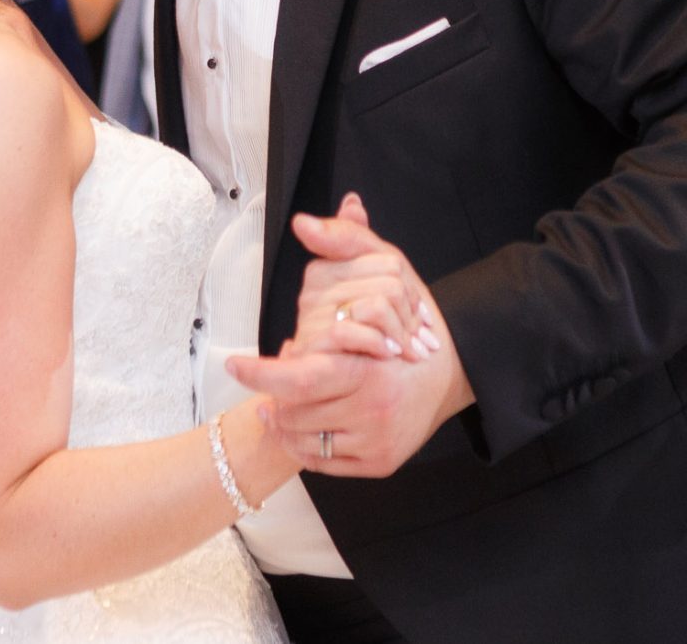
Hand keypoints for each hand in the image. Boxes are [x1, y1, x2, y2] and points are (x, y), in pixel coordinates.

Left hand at [228, 209, 473, 477]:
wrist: (453, 372)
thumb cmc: (412, 321)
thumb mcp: (387, 270)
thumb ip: (344, 244)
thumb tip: (304, 222)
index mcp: (371, 365)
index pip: (300, 378)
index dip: (262, 374)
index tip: (234, 365)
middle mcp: (375, 407)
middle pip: (296, 411)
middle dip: (274, 397)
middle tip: (264, 388)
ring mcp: (378, 439)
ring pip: (304, 437)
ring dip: (285, 421)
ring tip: (282, 403)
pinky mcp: (380, 463)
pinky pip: (322, 460)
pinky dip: (304, 445)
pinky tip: (303, 424)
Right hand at [286, 193, 436, 361]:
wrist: (376, 386)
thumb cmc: (378, 335)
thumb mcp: (378, 278)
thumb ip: (359, 239)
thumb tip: (351, 202)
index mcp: (327, 270)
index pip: (388, 262)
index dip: (408, 289)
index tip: (411, 310)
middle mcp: (313, 293)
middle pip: (387, 283)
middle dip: (408, 314)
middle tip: (412, 336)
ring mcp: (311, 321)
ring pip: (377, 305)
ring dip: (400, 334)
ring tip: (404, 350)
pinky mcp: (314, 350)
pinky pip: (355, 331)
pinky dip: (378, 345)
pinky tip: (386, 355)